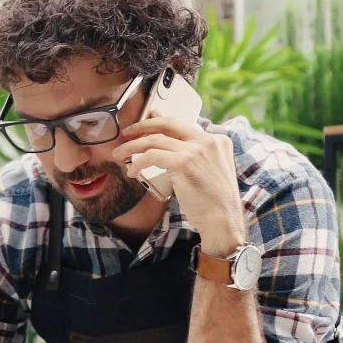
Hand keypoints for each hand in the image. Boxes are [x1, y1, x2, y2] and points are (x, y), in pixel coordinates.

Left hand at [113, 112, 245, 256]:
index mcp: (218, 141)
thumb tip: (167, 144)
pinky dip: (138, 162)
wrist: (223, 220)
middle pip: (168, 124)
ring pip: (155, 139)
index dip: (160, 122)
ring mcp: (196, 150)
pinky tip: (133, 171)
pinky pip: (152, 156)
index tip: (146, 122)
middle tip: (127, 133)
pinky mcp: (184, 162)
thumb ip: (194, 156)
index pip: (182, 126)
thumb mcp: (209, 172)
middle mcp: (208, 141)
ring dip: (133, 146)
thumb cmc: (214, 202)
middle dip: (143, 125)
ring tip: (120, 154)